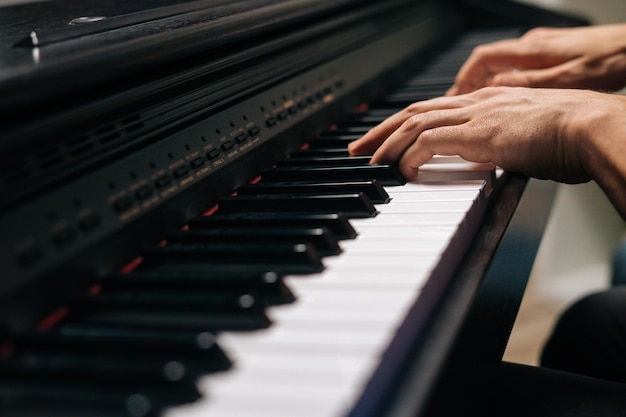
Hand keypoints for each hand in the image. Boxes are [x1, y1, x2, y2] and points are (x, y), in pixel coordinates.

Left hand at [348, 87, 623, 186]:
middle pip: (412, 112)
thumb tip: (483, 160)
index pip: (430, 108)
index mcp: (485, 102)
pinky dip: (412, 157)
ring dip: (388, 145)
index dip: (401, 124)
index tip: (383, 140)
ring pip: (415, 124)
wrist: (591, 127)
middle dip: (380, 131)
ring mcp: (476, 116)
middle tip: (358, 150)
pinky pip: (432, 142)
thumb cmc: (567, 136)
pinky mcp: (480, 134)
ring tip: (371, 163)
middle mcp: (475, 104)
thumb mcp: (523, 138)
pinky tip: (405, 171)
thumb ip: (498, 145)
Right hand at [447, 24, 625, 94]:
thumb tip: (496, 89)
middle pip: (487, 63)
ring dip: (484, 84)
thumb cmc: (611, 61)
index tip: (450, 97)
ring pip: (501, 66)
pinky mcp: (553, 55)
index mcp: (532, 50)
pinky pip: (517, 68)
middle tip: (453, 104)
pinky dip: (503, 83)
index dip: (462, 79)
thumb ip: (529, 83)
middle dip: (466, 84)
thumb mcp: (568, 78)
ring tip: (473, 104)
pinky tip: (505, 98)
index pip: (482, 60)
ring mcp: (543, 49)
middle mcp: (533, 46)